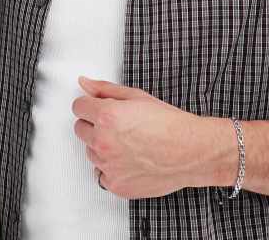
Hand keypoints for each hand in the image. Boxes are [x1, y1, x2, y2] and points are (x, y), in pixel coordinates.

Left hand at [72, 76, 220, 198]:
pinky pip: (101, 174)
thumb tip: (85, 83)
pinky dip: (111, 169)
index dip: (89, 105)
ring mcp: (108, 166)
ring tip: (127, 143)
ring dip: (102, 147)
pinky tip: (128, 160)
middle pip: (80, 129)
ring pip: (90, 151)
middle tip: (117, 125)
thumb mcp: (136, 97)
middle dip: (94, 125)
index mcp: (106, 116)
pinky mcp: (115, 185)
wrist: (190, 151)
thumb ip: (104, 89)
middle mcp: (103, 141)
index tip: (97, 108)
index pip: (78, 107)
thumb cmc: (168, 124)